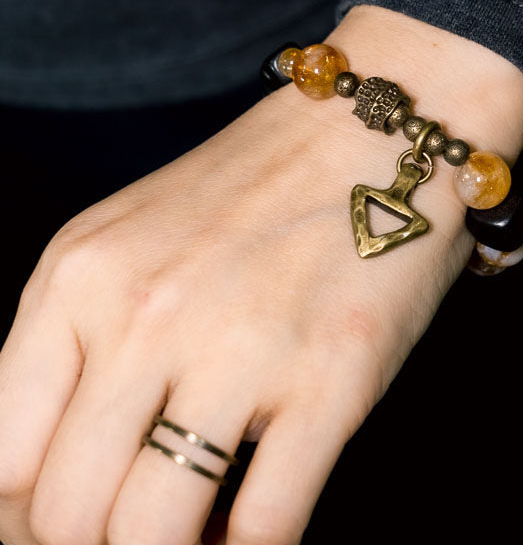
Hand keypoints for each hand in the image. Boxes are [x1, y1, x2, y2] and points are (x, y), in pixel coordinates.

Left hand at [0, 5, 522, 544]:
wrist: (372, 132)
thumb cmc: (256, 187)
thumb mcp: (129, 236)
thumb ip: (75, 339)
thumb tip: (59, 470)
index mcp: (79, 277)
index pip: (2, 458)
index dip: (27, 518)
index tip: (71, 519)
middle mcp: (147, 314)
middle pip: (68, 514)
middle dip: (100, 543)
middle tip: (144, 525)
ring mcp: (241, 347)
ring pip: (153, 535)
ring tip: (202, 526)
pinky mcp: (332, 378)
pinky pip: (266, 526)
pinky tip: (256, 521)